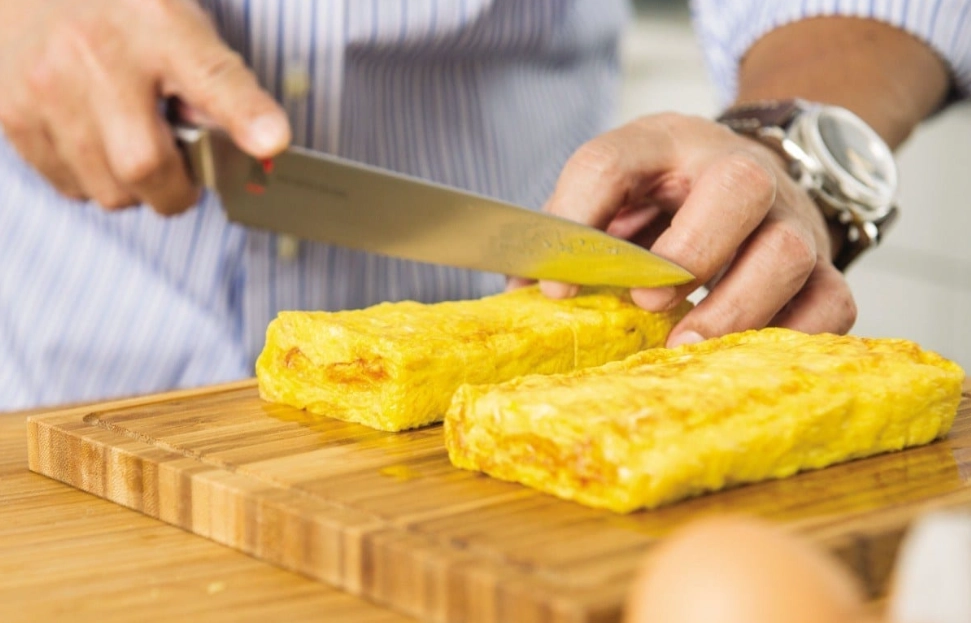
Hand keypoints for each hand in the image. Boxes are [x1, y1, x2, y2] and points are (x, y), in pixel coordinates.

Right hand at [0, 0, 289, 214]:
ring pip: (108, 190)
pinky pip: (69, 185)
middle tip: (181, 171)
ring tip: (134, 146)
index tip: (271, 140)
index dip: (245, 114)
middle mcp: (96, 56)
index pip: (212, 77)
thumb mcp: (182, 27)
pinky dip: (94, 181)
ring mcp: (47, 89)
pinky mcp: (14, 114)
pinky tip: (98, 143)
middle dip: (174, 189)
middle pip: (144, 166)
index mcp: (157, 28)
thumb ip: (220, 83)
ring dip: (134, 188)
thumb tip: (262, 142)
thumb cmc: (120, 12)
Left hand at [540, 113, 855, 346]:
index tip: (556, 287)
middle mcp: (741, 171)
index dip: (579, 217)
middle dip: (693, 250)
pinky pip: (832, 303)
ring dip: (735, 307)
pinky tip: (743, 359)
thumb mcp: (614, 191)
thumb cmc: (667, 195)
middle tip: (647, 300)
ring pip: (790, 252)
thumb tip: (526, 292)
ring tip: (683, 348)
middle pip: (740, 187)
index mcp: (667, 144)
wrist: (749, 178)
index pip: (614, 161)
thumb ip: (573, 230)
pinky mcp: (824, 268)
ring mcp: (791, 219)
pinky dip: (793, 336)